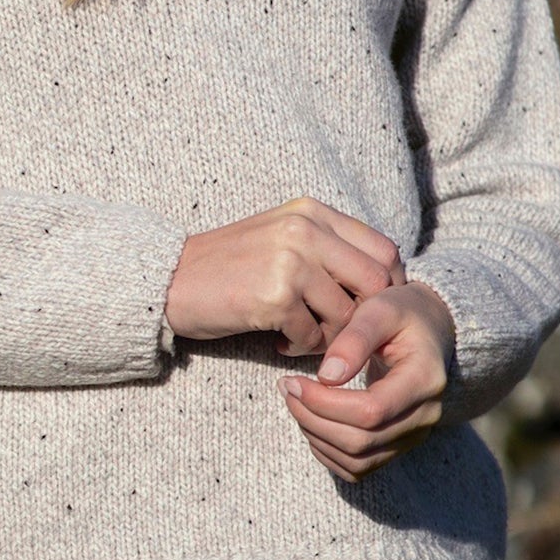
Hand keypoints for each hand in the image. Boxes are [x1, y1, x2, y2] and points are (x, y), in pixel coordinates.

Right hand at [164, 197, 403, 356]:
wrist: (170, 279)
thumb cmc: (230, 265)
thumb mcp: (282, 238)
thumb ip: (327, 248)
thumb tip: (381, 284)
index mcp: (311, 212)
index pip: (383, 249)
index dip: (389, 286)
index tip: (374, 311)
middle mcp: (305, 230)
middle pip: (376, 283)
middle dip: (367, 318)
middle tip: (346, 334)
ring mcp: (290, 261)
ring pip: (346, 316)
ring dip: (330, 338)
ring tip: (302, 337)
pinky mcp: (274, 297)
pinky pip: (313, 336)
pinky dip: (301, 347)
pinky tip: (279, 343)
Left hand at [279, 281, 455, 481]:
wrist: (430, 329)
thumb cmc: (403, 313)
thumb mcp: (381, 309)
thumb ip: (355, 338)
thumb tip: (327, 376)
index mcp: (424, 380)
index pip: (372, 411)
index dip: (324, 403)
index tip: (293, 381)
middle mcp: (425, 416)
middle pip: (361, 441)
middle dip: (313, 419)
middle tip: (286, 388)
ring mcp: (413, 435)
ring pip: (357, 461)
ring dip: (316, 436)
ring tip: (295, 401)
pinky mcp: (398, 445)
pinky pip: (359, 467)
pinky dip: (328, 452)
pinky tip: (311, 421)